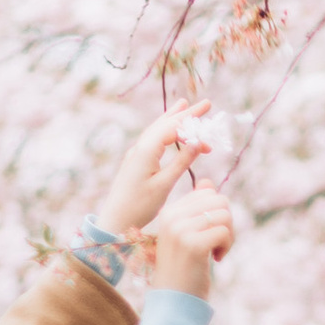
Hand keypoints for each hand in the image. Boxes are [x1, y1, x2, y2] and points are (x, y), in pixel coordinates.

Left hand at [100, 105, 217, 238]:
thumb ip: (181, 162)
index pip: (172, 128)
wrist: (115, 220)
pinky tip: (170, 132)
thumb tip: (198, 142)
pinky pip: (153, 139)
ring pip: (157, 130)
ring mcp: (136, 154)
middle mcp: (139, 148)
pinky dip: (166, 132)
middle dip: (185, 114)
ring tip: (184, 106)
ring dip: (173, 119)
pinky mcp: (136, 162)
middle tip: (206, 104)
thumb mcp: (164, 185)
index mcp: (146, 151)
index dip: (192, 125)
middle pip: (165, 124)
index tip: (209, 128)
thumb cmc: (140, 206)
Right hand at [146, 190, 236, 292]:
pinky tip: (216, 259)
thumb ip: (196, 208)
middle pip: (219, 200)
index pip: (207, 192)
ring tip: (216, 251)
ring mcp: (181, 230)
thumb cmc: (183, 267)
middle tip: (218, 242)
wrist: (173, 300)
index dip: (217, 212)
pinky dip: (227, 246)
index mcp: (169, 211)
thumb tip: (208, 182)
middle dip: (226, 221)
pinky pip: (225, 231)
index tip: (209, 232)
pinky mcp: (193, 245)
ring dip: (228, 235)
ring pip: (224, 214)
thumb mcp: (186, 234)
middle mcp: (172, 217)